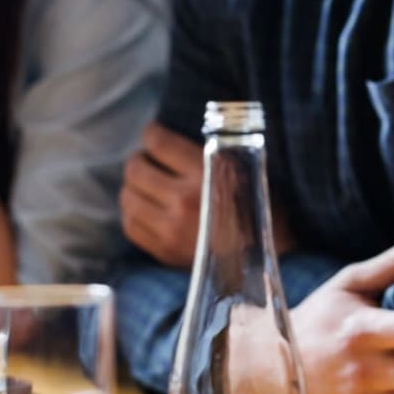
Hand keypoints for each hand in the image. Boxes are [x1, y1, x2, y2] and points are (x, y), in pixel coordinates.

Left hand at [120, 123, 294, 265]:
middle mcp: (184, 200)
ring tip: (144, 184)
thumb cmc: (259, 207)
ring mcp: (171, 228)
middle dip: (139, 159)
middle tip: (147, 160)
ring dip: (132, 185)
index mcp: (207, 173)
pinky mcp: (164, 251)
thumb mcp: (246, 169)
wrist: (265, 259)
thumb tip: (183, 134)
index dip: (152, 133)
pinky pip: (131, 225)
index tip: (154, 134)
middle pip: (136, 169)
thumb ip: (214, 151)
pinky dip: (133, 213)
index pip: (158, 143)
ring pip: (128, 196)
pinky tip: (144, 208)